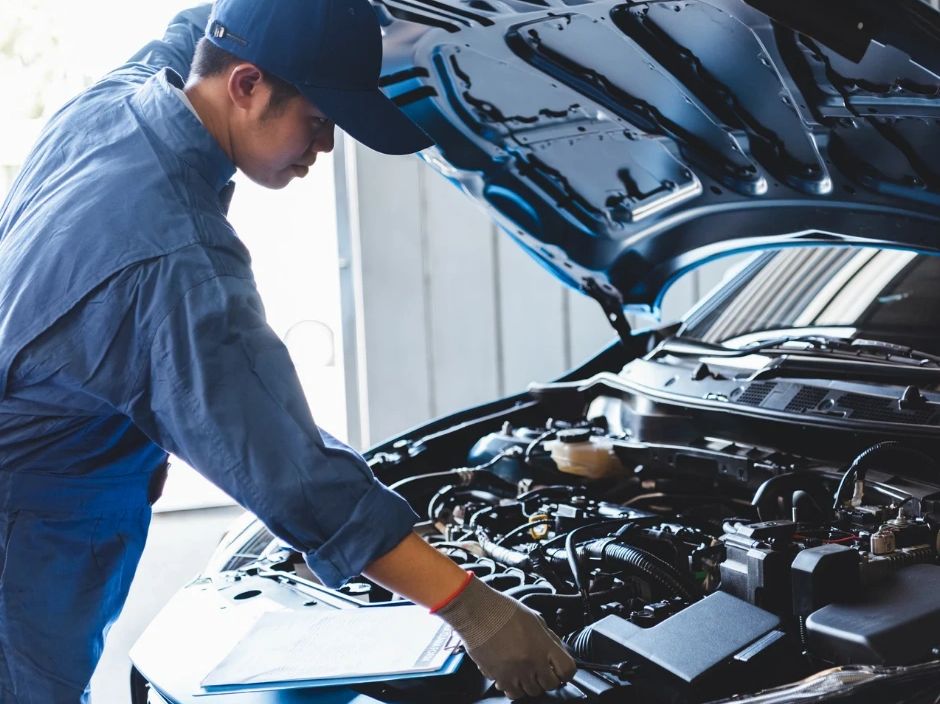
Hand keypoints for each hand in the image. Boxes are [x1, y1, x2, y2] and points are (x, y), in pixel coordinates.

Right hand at [434, 574, 576, 699]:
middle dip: (548, 677)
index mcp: (543, 645)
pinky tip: (511, 675)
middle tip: (540, 668)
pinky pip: (512, 693)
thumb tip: (556, 649)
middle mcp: (531, 662)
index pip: (567, 670)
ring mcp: (515, 672)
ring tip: (524, 670)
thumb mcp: (534, 618)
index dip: (565, 671)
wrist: (476, 612)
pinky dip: (514, 687)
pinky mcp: (499, 677)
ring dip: (531, 683)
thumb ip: (548, 637)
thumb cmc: (502, 610)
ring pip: (532, 691)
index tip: (559, 669)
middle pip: (550, 685)